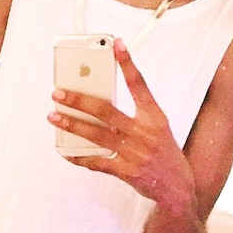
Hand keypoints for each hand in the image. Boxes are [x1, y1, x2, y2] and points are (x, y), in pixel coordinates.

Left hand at [49, 38, 194, 210]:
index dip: (127, 63)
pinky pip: (97, 162)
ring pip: (97, 134)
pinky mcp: (127, 172)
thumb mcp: (158, 128)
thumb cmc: (164, 154)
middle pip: (107, 110)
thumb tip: (100, 103)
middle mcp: (145, 132)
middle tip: (58, 93)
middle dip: (79, 100)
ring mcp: (135, 153)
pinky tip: (66, 151)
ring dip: (72, 124)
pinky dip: (79, 157)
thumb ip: (135, 114)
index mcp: (155, 117)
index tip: (116, 44)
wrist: (179, 188)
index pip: (139, 84)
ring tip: (54, 116)